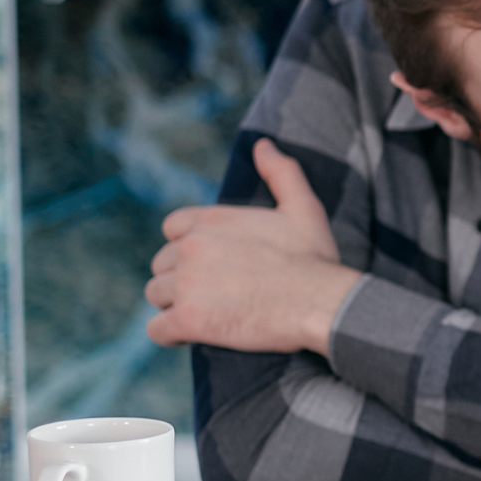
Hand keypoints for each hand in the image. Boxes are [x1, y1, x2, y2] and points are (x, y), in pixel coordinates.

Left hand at [144, 138, 360, 354]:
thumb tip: (263, 144)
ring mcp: (186, 284)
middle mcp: (191, 247)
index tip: (214, 265)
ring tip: (209, 315)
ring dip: (175, 306)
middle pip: (161, 265)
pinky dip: (171, 334)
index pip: (171, 230)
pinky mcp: (188, 320)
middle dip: (181, 279)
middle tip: (215, 294)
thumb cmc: (315, 259)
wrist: (323, 303)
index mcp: (211, 219)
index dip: (188, 249)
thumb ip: (280, 172)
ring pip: (157, 296)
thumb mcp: (303, 208)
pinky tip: (193, 335)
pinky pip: (157, 330)